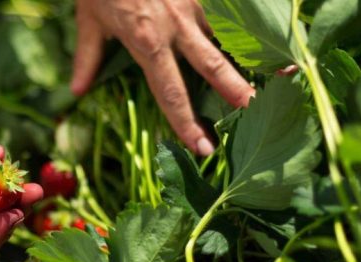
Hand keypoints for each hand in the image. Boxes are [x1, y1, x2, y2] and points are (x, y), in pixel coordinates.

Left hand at [71, 0, 254, 155]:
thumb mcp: (88, 19)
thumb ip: (87, 57)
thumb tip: (76, 91)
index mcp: (146, 42)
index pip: (170, 92)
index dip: (186, 123)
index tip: (202, 147)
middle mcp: (175, 27)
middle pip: (211, 66)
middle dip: (235, 92)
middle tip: (254, 113)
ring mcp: (194, 3)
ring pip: (230, 34)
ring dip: (255, 54)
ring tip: (284, 72)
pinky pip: (231, 8)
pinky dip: (250, 23)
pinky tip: (272, 35)